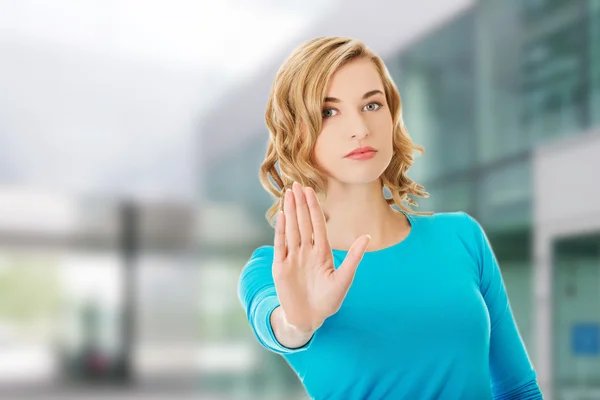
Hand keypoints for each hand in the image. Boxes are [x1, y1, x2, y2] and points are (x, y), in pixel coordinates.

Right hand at [272, 181, 370, 332]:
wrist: (309, 318)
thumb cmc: (329, 300)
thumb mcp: (344, 279)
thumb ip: (353, 258)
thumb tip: (366, 237)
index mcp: (322, 252)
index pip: (317, 224)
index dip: (313, 207)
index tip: (310, 190)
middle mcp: (306, 251)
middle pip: (302, 222)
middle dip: (300, 204)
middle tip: (296, 184)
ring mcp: (293, 258)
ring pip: (291, 230)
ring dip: (289, 212)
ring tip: (287, 195)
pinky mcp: (280, 267)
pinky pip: (280, 245)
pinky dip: (280, 231)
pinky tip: (281, 216)